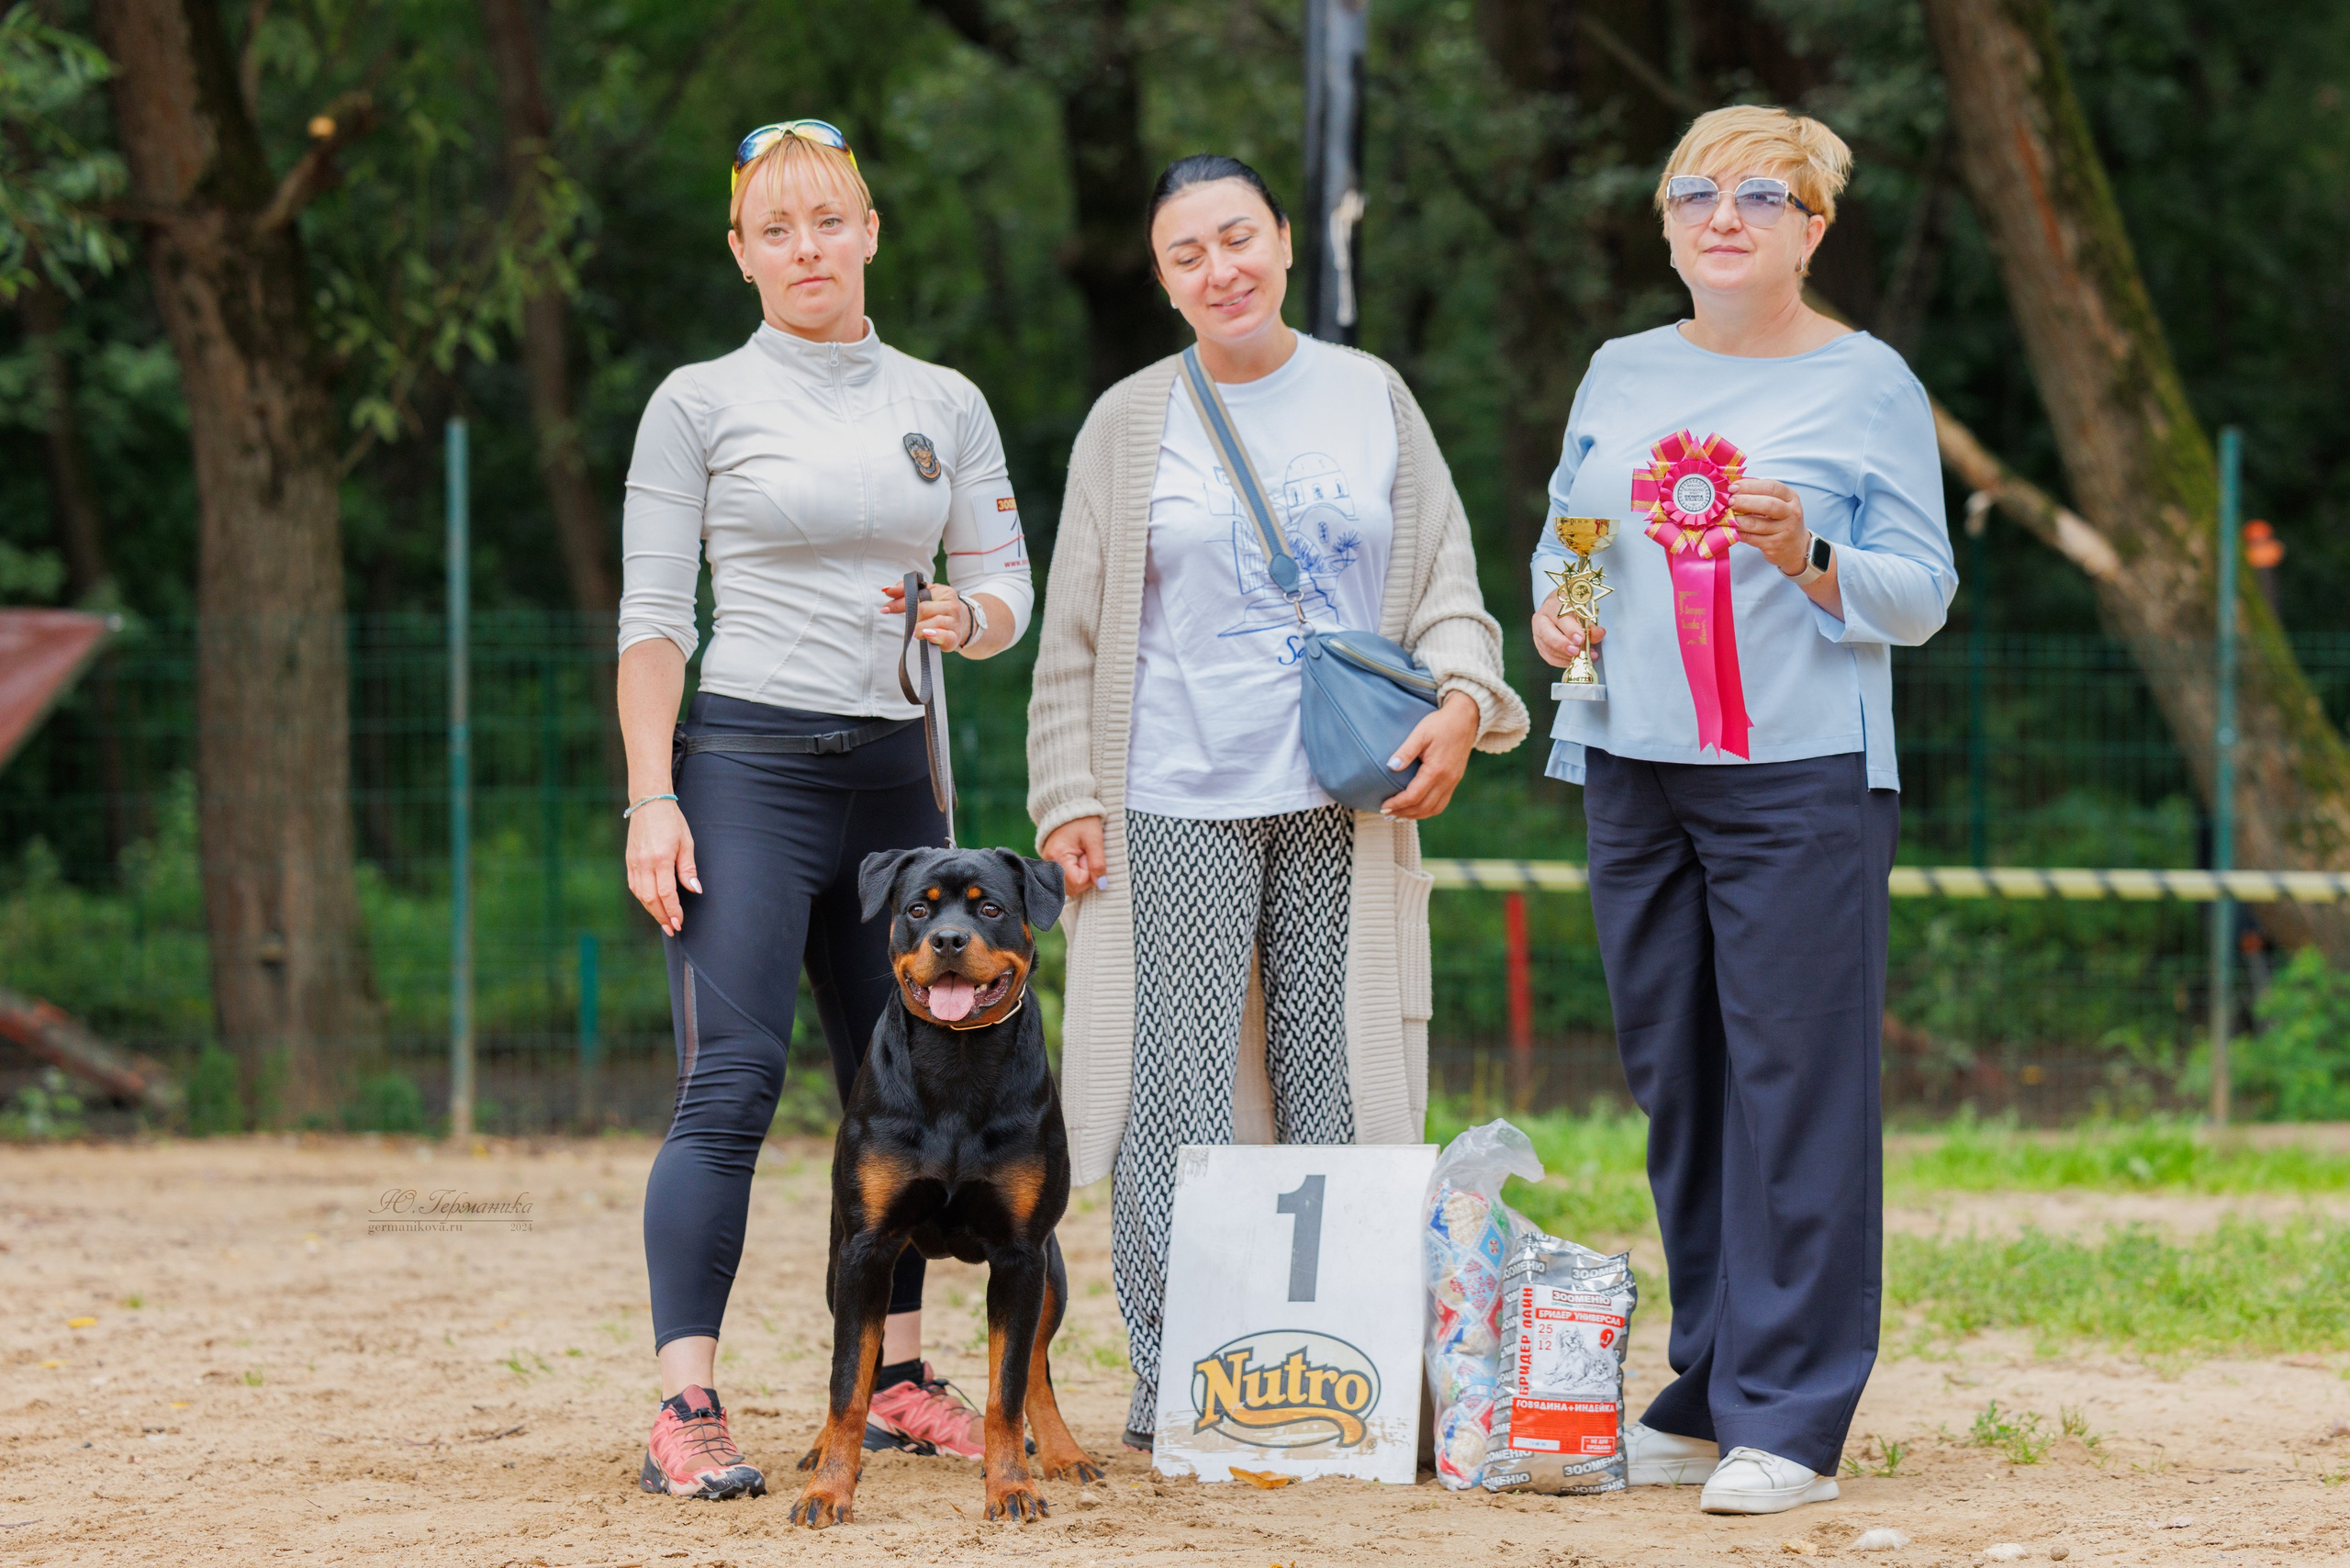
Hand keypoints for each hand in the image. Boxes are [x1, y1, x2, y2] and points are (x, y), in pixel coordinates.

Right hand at [625, 797, 698, 935]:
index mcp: (661, 858)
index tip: (680, 923)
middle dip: (662, 917)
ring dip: (651, 911)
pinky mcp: (629, 861)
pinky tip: (652, 905)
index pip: (666, 893)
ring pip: (640, 895)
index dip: (673, 911)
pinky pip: (634, 886)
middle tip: (673, 929)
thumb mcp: (686, 842)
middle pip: (651, 899)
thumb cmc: (672, 822)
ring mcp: (633, 863)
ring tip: (663, 921)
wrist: (648, 803)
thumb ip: (688, 869)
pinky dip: (642, 898)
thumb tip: (695, 890)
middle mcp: (644, 863)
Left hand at [879, 579, 972, 651]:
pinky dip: (936, 636)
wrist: (963, 623)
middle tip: (908, 624)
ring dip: (920, 628)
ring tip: (915, 633)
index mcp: (944, 592)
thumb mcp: (926, 595)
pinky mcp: (955, 637)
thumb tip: (887, 589)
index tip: (885, 609)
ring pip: (935, 622)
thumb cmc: (939, 608)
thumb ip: (905, 591)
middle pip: (925, 609)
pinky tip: (927, 635)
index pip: (918, 595)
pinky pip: (946, 637)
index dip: (900, 603)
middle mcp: (951, 605)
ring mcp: (955, 622)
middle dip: (912, 617)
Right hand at [1041, 815, 1107, 898]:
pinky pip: (1065, 877)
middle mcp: (1049, 862)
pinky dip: (1075, 872)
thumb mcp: (1094, 838)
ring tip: (1083, 856)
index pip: (1077, 882)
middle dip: (1085, 876)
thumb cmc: (1083, 819)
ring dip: (1080, 875)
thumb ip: (1098, 863)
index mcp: (1058, 856)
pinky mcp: (1051, 862)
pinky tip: (1078, 858)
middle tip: (1087, 856)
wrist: (1069, 805)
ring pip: (1068, 885)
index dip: (1090, 874)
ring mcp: (1049, 863)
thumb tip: (1101, 884)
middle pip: (1071, 888)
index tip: (1091, 856)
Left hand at [1380, 691, 1479, 820]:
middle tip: (1386, 814)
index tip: (1383, 805)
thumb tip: (1390, 766)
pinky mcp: (1455, 780)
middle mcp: (1447, 780)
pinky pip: (1441, 803)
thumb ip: (1406, 751)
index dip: (1397, 804)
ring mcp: (1453, 782)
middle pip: (1423, 807)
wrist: (1465, 718)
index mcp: (1436, 770)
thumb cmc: (1440, 724)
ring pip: (1434, 809)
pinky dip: (1427, 810)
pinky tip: (1416, 809)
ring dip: (1415, 815)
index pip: (1414, 796)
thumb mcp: (1420, 733)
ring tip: (1398, 815)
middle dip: (1404, 813)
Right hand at [1531, 590, 1604, 669]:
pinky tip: (1573, 661)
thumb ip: (1590, 624)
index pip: (1559, 618)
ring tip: (1581, 658)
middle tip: (1577, 652)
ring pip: (1548, 649)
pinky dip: (1563, 662)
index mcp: (1552, 606)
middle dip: (1563, 645)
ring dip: (1566, 656)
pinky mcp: (1540, 646)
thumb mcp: (1583, 612)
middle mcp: (1541, 620)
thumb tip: (1597, 635)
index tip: (1581, 639)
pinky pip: (1549, 658)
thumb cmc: (1572, 609)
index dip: (1570, 630)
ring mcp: (1538, 634)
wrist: (1559, 609)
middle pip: (1547, 634)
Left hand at [1728, 477, 1808, 574]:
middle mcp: (1791, 513)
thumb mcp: (1779, 503)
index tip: (1733, 487)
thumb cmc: (1781, 520)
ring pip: (1756, 523)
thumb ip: (1761, 494)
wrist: (1795, 547)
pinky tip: (1730, 527)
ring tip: (1726, 515)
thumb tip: (1734, 487)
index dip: (1750, 486)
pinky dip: (1738, 532)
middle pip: (1767, 504)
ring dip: (1737, 518)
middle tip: (1729, 501)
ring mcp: (1784, 531)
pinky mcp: (1774, 545)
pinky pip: (1751, 538)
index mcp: (1791, 497)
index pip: (1772, 487)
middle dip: (1744, 501)